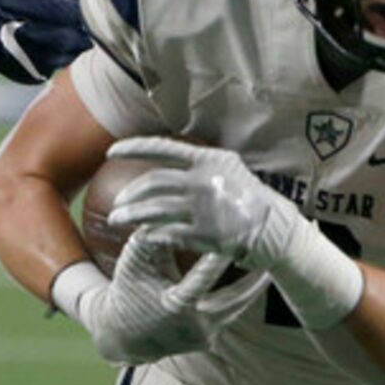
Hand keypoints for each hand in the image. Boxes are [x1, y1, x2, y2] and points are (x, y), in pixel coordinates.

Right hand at [0, 0, 87, 83]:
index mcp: (69, 13)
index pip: (90, 13)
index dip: (80, 8)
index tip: (69, 2)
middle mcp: (66, 40)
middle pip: (84, 37)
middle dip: (75, 29)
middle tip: (56, 19)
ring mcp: (51, 60)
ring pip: (69, 55)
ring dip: (62, 45)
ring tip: (41, 32)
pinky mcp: (35, 74)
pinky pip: (48, 67)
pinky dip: (43, 59)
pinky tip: (28, 46)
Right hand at [65, 231, 269, 364]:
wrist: (127, 336)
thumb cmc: (130, 290)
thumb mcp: (134, 265)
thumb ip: (150, 238)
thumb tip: (167, 207)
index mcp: (174, 305)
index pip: (200, 281)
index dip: (216, 261)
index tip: (234, 241)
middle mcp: (193, 325)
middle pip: (232, 300)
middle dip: (252, 280)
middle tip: (268, 256)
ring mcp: (203, 335)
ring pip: (237, 308)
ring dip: (254, 288)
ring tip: (269, 267)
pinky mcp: (209, 340)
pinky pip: (230, 314)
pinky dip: (241, 298)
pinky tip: (256, 280)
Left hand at [104, 138, 297, 266]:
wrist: (273, 228)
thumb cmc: (248, 198)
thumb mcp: (228, 169)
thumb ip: (199, 165)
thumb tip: (167, 162)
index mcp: (208, 160)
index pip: (162, 148)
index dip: (133, 148)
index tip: (110, 153)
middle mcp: (204, 181)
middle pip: (153, 183)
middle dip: (129, 194)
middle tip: (116, 204)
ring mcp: (204, 208)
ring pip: (154, 210)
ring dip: (130, 215)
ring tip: (116, 220)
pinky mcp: (205, 234)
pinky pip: (167, 233)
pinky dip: (150, 234)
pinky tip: (142, 236)